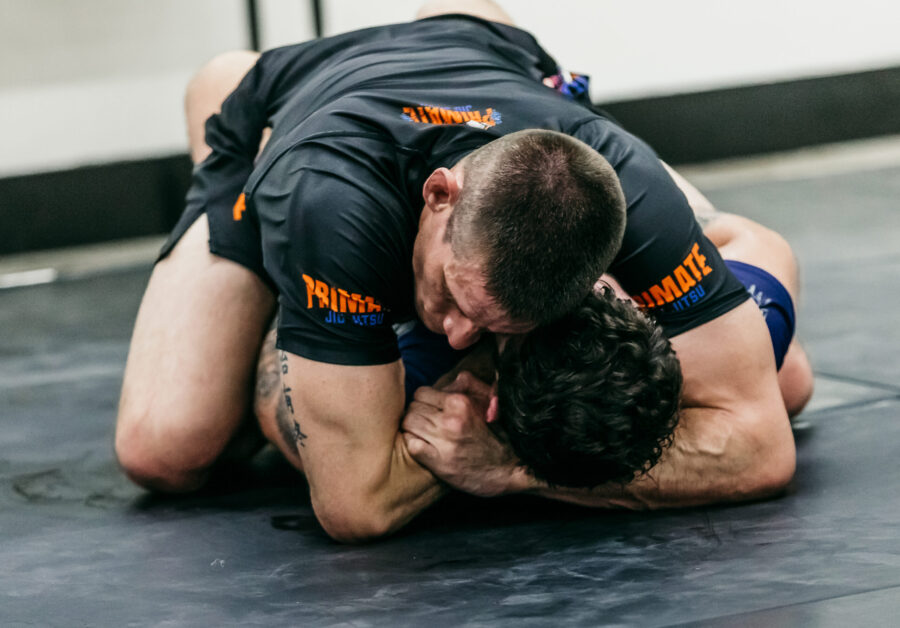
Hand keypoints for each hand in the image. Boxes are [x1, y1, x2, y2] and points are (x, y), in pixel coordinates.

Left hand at [402, 372, 521, 496]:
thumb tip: (452, 380)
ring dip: (413, 429)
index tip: (431, 410)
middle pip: (412, 408)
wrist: (510, 467)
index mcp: (461, 402)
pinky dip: (414, 444)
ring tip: (425, 434)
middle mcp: (451, 420)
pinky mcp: (439, 463)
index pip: (421, 393)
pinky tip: (425, 447)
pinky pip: (412, 445)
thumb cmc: (499, 433)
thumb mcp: (489, 401)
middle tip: (427, 423)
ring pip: (408, 424)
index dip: (424, 401)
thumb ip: (468, 384)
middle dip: (417, 414)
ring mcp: (444, 443)